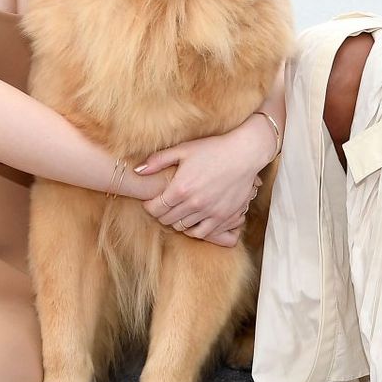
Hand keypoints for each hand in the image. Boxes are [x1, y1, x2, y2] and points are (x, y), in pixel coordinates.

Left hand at [137, 118, 273, 246]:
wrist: (244, 154)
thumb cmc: (213, 149)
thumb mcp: (183, 149)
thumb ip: (158, 160)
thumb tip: (137, 171)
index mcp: (180, 188)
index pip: (155, 209)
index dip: (149, 206)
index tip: (151, 201)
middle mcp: (193, 203)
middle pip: (166, 220)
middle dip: (161, 213)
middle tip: (163, 205)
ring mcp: (209, 212)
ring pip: (182, 227)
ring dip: (176, 221)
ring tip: (178, 211)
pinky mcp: (223, 217)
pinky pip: (202, 233)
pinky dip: (193, 230)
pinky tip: (192, 220)